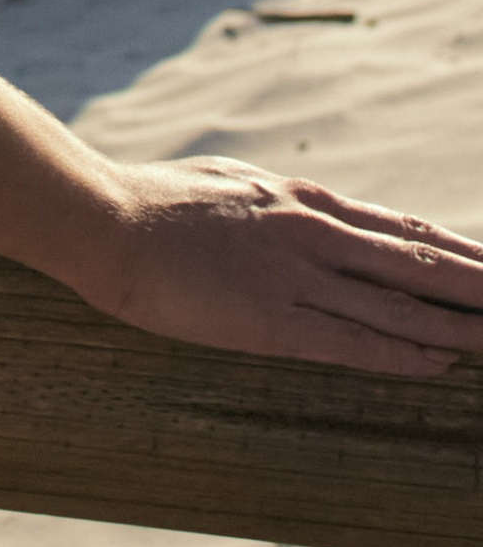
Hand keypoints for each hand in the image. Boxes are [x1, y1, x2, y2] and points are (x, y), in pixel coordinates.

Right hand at [83, 155, 482, 377]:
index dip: (454, 249)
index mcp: (300, 200)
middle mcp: (310, 233)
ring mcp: (293, 277)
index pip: (397, 229)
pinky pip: (352, 341)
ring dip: (459, 324)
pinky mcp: (270, 320)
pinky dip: (404, 352)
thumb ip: (273, 201)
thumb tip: (301, 206)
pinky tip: (440, 362)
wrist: (102, 218)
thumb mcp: (228, 183)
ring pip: (397, 304)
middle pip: (414, 263)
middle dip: (477, 285)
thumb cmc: (151, 201)